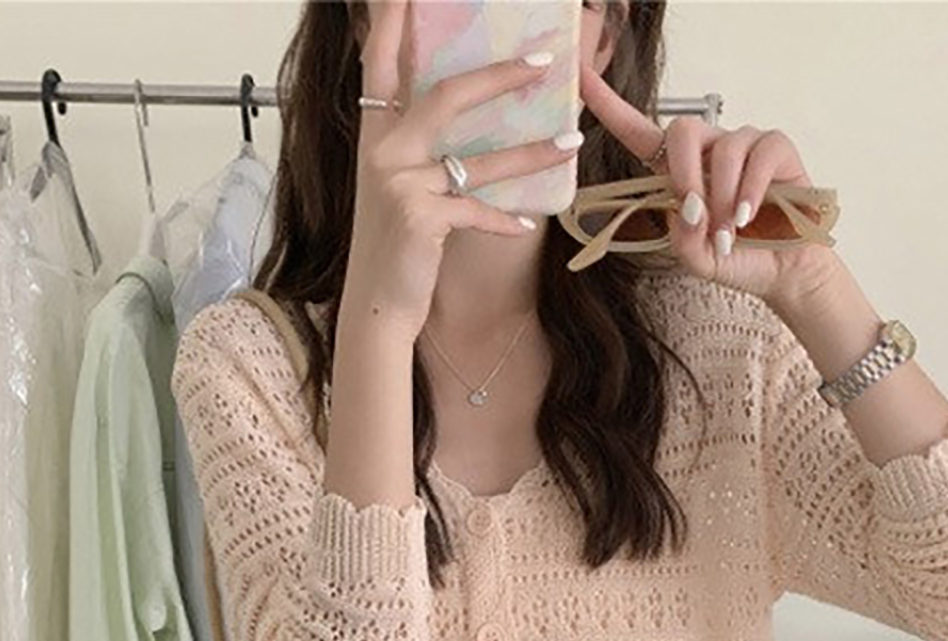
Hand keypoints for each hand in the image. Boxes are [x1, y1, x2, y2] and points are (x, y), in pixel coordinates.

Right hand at [345, 0, 579, 338]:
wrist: (377, 305)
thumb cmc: (396, 244)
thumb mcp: (399, 184)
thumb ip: (418, 143)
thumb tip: (466, 106)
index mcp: (375, 133)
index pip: (381, 60)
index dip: (394, 19)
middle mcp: (382, 149)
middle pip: (447, 94)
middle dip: (499, 75)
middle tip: (544, 61)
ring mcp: (399, 183)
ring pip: (477, 160)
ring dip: (530, 152)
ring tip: (571, 141)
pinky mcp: (419, 218)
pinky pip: (475, 210)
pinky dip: (504, 219)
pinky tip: (528, 223)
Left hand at [578, 62, 839, 305]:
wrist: (780, 273)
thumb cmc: (736, 259)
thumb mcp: (696, 258)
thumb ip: (681, 237)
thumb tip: (689, 207)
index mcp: (679, 172)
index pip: (640, 132)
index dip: (611, 106)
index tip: (582, 80)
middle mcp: (709, 150)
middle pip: (684, 129)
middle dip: (684, 172)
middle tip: (695, 213)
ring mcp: (744, 145)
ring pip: (724, 148)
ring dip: (724, 198)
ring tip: (728, 234)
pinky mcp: (777, 149)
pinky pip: (760, 154)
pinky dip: (751, 189)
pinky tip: (747, 217)